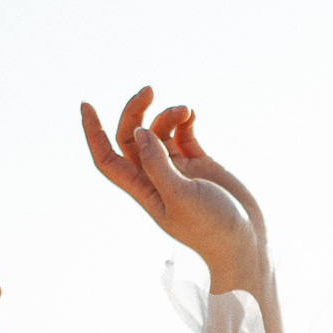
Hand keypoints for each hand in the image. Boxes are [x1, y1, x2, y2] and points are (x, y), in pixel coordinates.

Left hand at [80, 89, 271, 302]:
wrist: (246, 243)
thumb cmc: (212, 228)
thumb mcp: (181, 197)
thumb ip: (157, 165)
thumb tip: (139, 132)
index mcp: (143, 190)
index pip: (107, 158)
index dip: (93, 133)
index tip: (86, 104)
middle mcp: (156, 178)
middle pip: (132, 137)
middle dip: (136, 112)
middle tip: (148, 90)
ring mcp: (178, 170)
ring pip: (159, 132)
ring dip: (168, 114)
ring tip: (186, 110)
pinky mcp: (200, 164)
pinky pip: (184, 134)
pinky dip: (185, 120)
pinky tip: (192, 113)